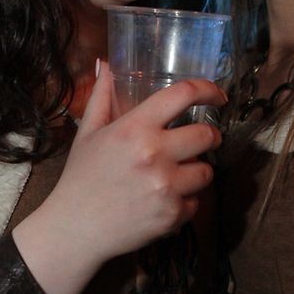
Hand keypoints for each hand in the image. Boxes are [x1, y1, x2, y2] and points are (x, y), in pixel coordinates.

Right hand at [12, 63, 224, 293]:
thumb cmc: (81, 178)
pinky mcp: (173, 215)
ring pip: (207, 172)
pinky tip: (163, 201)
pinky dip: (184, 202)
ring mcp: (166, 186)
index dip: (208, 89)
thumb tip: (106, 64)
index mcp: (135, 128)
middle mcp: (155, 154)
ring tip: (176, 175)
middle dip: (209, 137)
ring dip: (196, 172)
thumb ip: (102, 96)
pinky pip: (196, 202)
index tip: (218, 94)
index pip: (184, 95)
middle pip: (208, 135)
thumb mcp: (88, 133)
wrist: (74, 229)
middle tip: (200, 142)